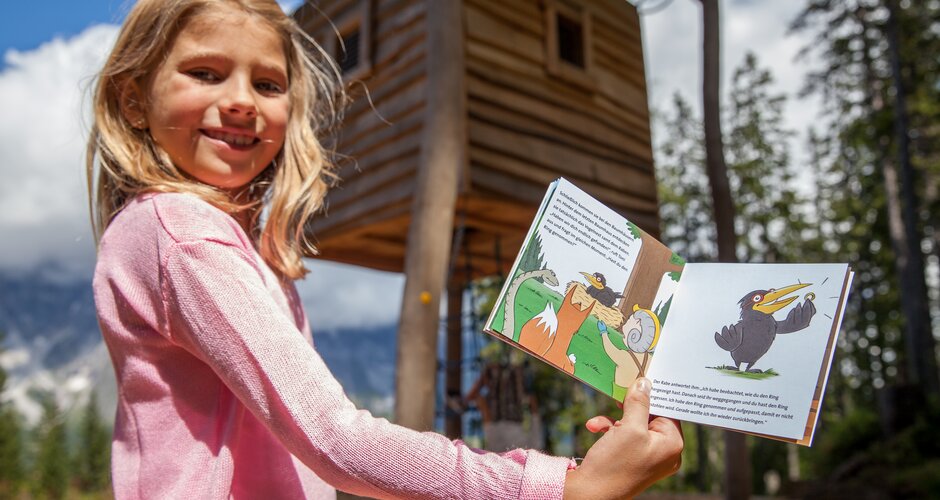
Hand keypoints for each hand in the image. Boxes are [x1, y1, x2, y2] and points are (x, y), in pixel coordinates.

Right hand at [563, 378, 682, 498]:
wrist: (590, 493)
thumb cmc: (615, 463)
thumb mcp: (629, 428)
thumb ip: (639, 403)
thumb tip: (644, 383)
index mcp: (672, 445)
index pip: (669, 411)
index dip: (654, 395)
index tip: (641, 380)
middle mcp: (663, 452)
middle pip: (650, 417)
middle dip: (629, 408)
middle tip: (618, 395)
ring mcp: (647, 457)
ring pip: (633, 425)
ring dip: (614, 420)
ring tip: (600, 422)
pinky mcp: (630, 459)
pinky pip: (623, 436)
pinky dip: (609, 430)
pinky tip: (594, 428)